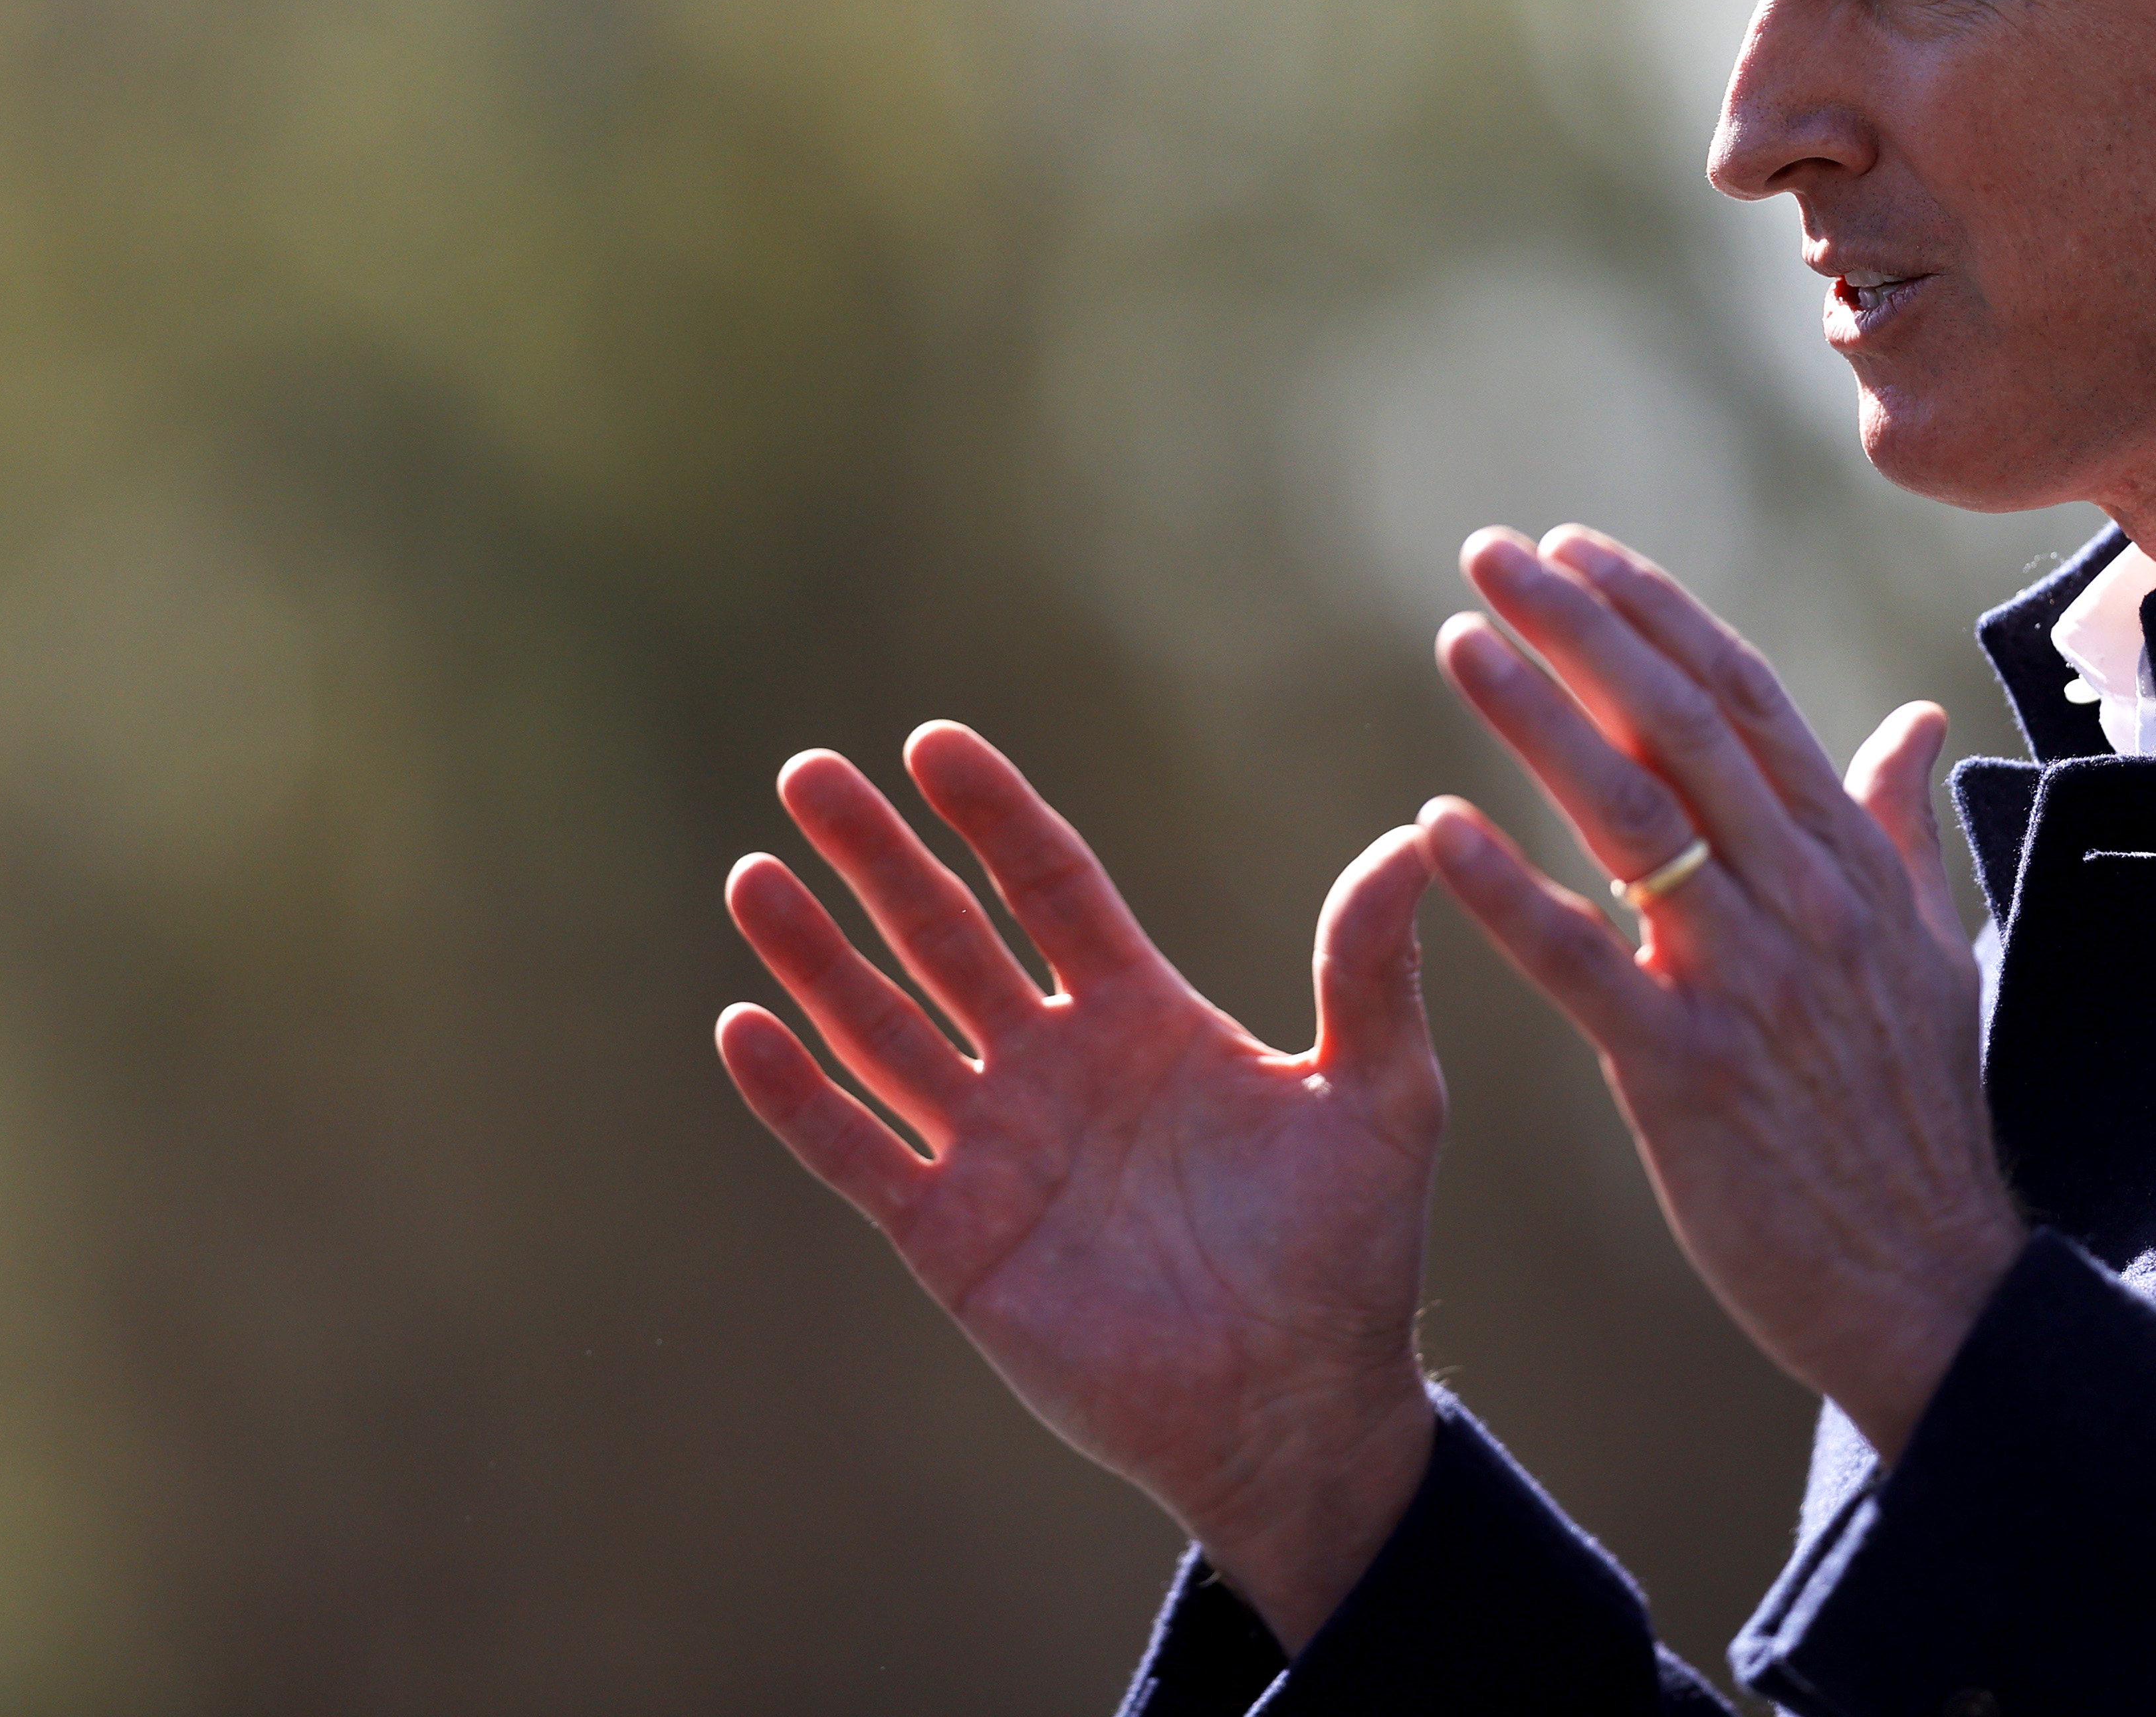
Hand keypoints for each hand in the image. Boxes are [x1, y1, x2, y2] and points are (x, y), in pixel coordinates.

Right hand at [715, 720, 1443, 1649]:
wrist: (1298, 1410)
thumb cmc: (1350, 1257)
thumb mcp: (1379, 1100)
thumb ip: (1371, 974)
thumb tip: (1412, 843)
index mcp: (1141, 1017)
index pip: (1048, 887)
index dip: (991, 816)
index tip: (931, 745)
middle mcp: (1053, 1067)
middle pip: (943, 936)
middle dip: (875, 857)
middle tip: (809, 775)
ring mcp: (994, 1151)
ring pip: (882, 1030)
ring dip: (814, 957)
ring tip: (752, 876)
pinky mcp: (952, 1240)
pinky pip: (857, 1153)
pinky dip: (797, 1096)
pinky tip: (742, 1026)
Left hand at [1424, 525, 2024, 1457]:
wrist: (1933, 1283)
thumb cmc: (1913, 1120)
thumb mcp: (1931, 956)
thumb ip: (1900, 831)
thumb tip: (1911, 723)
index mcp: (1850, 866)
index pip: (1745, 699)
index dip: (1658, 614)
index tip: (1578, 546)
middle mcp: (1805, 902)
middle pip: (1683, 726)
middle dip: (1583, 628)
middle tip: (1492, 552)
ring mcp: (1749, 982)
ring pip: (1634, 817)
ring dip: (1539, 719)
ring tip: (1459, 642)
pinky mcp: (1688, 1071)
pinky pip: (1584, 961)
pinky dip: (1508, 887)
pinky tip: (1433, 826)